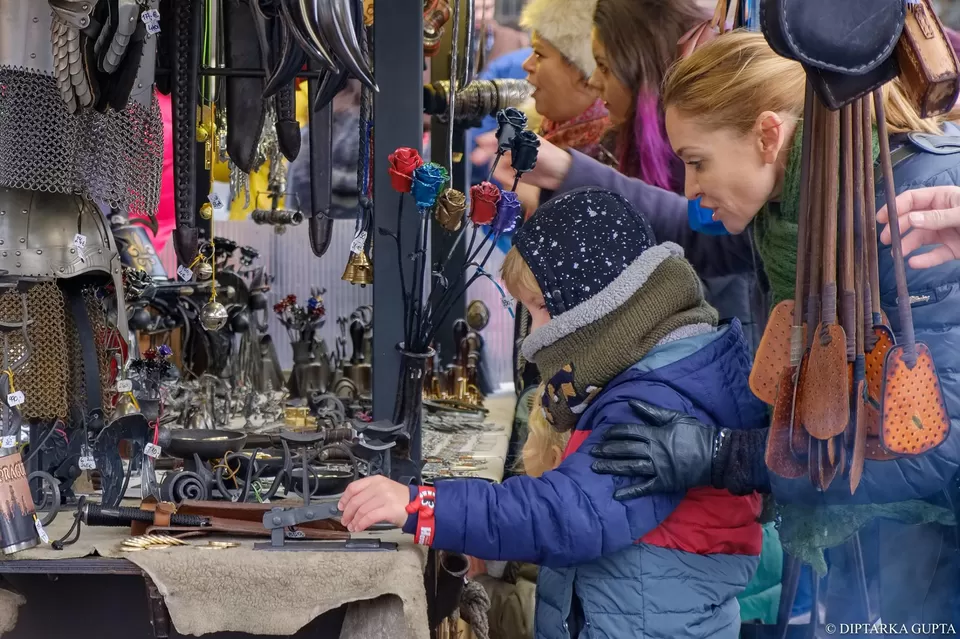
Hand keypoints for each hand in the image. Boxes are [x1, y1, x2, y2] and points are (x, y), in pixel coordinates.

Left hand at [338, 475, 411, 531]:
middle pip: (356, 500)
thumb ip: (369, 493)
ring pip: (361, 510)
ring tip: (352, 527)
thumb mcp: (384, 490)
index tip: (340, 506)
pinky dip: (361, 524)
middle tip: (345, 520)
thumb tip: (351, 505)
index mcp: (376, 480)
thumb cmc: (400, 500)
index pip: (353, 487)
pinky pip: (369, 517)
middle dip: (347, 513)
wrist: (418, 505)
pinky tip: (359, 528)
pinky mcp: (388, 509)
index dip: (344, 498)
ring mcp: (384, 497)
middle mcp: (379, 487)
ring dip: (354, 520)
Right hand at [472, 133, 572, 191]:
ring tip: (508, 175)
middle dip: (485, 154)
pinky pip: (503, 175)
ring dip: (498, 169)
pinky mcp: (514, 173)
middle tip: (475, 160)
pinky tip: (513, 179)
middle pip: (494, 149)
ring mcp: (513, 161)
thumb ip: (512, 144)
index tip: (478, 142)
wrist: (561, 175)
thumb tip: (497, 142)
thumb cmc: (550, 156)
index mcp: (518, 137)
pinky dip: (505, 178)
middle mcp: (513, 147)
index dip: (488, 138)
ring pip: (497, 164)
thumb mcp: (530, 147)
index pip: (499, 135)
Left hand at [590, 400, 717, 500]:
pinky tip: (616, 494)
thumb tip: (631, 403)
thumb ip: (652, 412)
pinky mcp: (664, 483)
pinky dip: (630, 492)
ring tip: (596, 468)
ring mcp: (658, 468)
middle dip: (607, 450)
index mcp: (656, 434)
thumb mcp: (675, 418)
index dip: (614, 433)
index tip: (602, 435)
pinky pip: (644, 488)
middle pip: (625, 450)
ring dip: (611, 467)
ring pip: (630, 467)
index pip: (629, 432)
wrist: (716, 455)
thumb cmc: (697, 434)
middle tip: (592, 452)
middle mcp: (653, 451)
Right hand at [877, 186, 959, 268]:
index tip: (881, 219)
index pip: (913, 199)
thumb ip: (938, 217)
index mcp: (943, 198)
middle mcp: (941, 214)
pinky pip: (936, 254)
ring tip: (897, 254)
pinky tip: (914, 263)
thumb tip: (910, 220)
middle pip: (912, 219)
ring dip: (907, 245)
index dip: (896, 207)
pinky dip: (925, 260)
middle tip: (886, 239)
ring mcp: (946, 232)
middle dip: (897, 228)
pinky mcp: (953, 249)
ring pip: (920, 238)